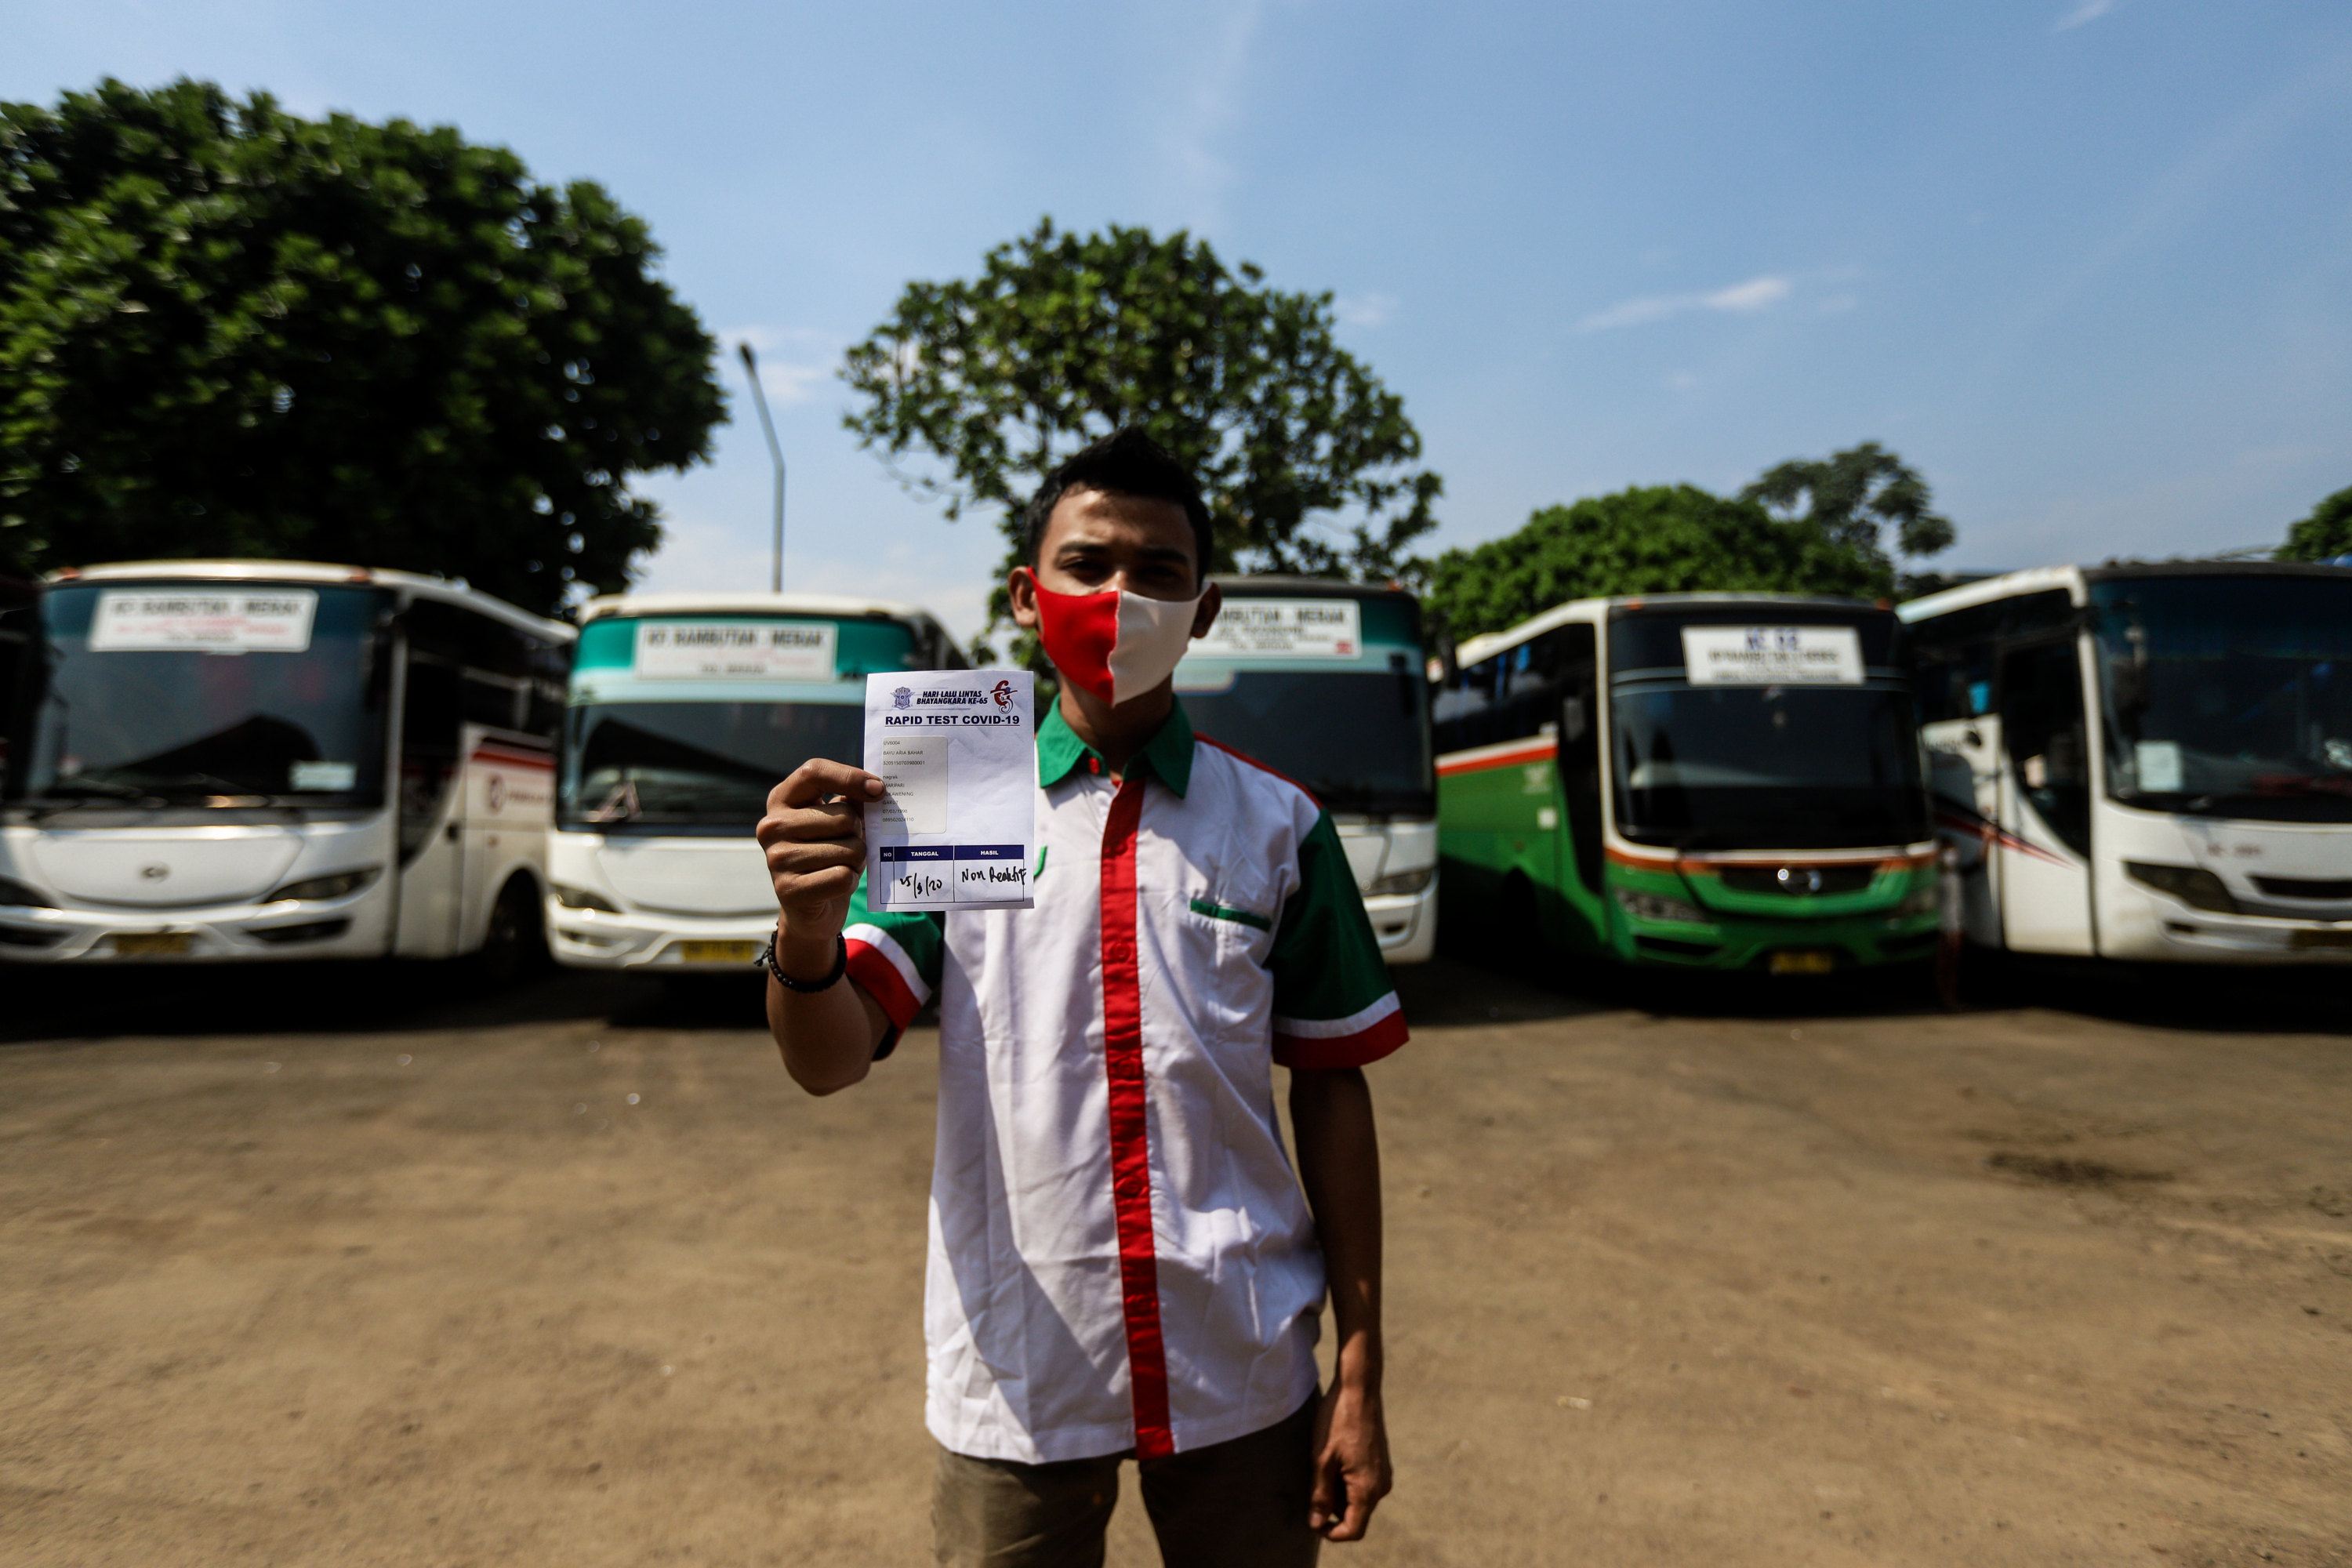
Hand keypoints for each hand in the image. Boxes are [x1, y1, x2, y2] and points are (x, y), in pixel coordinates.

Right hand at [756, 759, 881, 942]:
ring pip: (849, 849)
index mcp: (781, 800)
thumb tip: (874, 790)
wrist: (811, 909)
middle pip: (843, 816)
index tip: (878, 790)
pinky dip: (850, 881)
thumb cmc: (829, 856)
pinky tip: (836, 884)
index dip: (850, 777)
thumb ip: (852, 802)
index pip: (814, 771)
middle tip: (851, 845)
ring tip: (842, 866)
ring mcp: (776, 858)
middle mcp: (772, 826)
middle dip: (859, 834)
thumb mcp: (838, 823)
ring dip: (857, 860)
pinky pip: (843, 876)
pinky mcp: (788, 889)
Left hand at [1307, 1376, 1390, 1541]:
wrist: (1359, 1389)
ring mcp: (1383, 1474)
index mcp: (1368, 1488)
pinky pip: (1363, 1484)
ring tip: (1325, 1463)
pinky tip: (1335, 1457)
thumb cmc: (1337, 1421)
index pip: (1353, 1530)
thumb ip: (1320, 1495)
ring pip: (1358, 1499)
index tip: (1313, 1519)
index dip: (1331, 1532)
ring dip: (1338, 1491)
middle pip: (1355, 1515)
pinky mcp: (1380, 1463)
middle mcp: (1381, 1486)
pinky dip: (1346, 1480)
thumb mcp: (1321, 1460)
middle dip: (1332, 1507)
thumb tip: (1316, 1523)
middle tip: (1315, 1480)